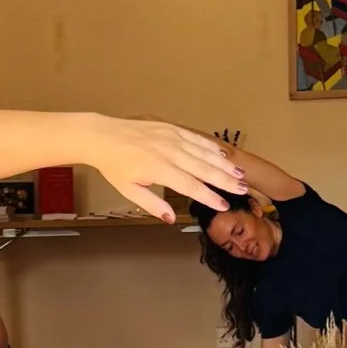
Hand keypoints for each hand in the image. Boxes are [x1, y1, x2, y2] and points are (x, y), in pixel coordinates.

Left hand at [77, 118, 244, 221]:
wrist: (103, 136)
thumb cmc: (114, 165)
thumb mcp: (129, 191)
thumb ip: (153, 204)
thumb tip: (170, 218)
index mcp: (160, 170)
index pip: (192, 186)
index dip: (210, 197)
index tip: (224, 205)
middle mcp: (170, 152)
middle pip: (204, 169)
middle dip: (226, 181)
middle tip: (243, 189)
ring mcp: (172, 138)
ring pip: (204, 153)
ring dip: (224, 164)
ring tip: (240, 174)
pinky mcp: (171, 128)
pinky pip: (196, 139)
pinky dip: (210, 148)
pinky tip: (222, 155)